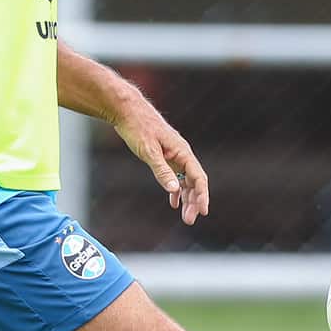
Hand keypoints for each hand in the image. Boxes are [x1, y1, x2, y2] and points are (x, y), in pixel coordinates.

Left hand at [114, 102, 209, 224]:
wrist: (127, 110)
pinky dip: (176, 190)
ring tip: (185, 216)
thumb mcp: (148, 151)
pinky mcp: (164, 156)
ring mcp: (173, 155)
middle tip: (190, 220)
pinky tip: (173, 202)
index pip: (198, 177)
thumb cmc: (138, 128)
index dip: (202, 195)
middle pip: (194, 182)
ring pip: (185, 180)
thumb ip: (162, 171)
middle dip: (194, 201)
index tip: (203, 212)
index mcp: (182, 152)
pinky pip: (175, 176)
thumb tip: (174, 190)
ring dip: (186, 198)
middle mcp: (181, 154)